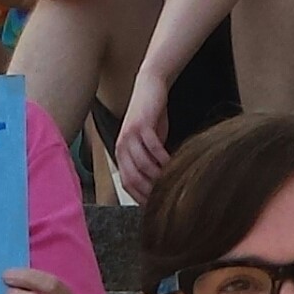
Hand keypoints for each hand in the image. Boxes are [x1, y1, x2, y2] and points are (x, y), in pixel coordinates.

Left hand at [113, 70, 170, 201]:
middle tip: (166, 196)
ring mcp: (129, 136)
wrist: (150, 88)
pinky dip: (163, 158)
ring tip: (171, 180)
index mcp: (121, 154)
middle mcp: (121, 147)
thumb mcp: (147, 144)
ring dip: (158, 175)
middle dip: (150, 190)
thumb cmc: (152, 118)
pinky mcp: (141, 125)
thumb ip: (148, 162)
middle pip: (133, 178)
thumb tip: (158, 185)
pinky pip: (152, 148)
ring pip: (143, 165)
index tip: (155, 205)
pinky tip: (172, 162)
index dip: (141, 197)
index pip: (128, 184)